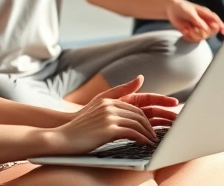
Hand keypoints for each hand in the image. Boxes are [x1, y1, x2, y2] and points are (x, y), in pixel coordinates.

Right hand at [54, 76, 177, 153]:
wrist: (62, 137)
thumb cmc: (79, 127)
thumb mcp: (96, 108)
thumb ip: (117, 95)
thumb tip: (140, 78)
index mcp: (108, 100)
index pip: (136, 106)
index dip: (150, 114)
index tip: (159, 122)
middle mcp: (110, 106)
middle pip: (140, 114)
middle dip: (153, 124)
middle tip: (160, 134)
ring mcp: (109, 116)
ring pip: (138, 123)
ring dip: (149, 134)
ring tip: (154, 142)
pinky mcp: (109, 129)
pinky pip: (132, 133)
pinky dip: (142, 139)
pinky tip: (146, 144)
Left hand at [167, 0, 223, 42]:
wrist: (171, 10)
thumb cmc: (182, 7)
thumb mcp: (190, 12)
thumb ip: (197, 20)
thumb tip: (205, 28)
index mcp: (206, 14)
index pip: (216, 21)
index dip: (221, 26)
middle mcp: (204, 22)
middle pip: (211, 32)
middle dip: (203, 33)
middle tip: (194, 29)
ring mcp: (199, 28)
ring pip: (203, 37)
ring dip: (195, 35)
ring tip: (188, 29)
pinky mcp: (193, 33)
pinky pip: (195, 40)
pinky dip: (190, 38)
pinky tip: (185, 32)